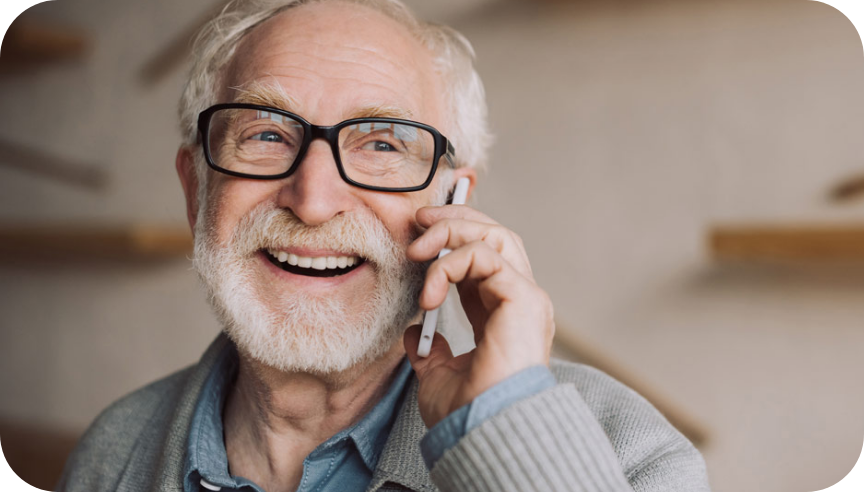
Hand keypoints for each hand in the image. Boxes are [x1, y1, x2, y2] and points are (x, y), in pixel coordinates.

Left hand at [404, 204, 554, 427]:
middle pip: (495, 234)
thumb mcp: (438, 374)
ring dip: (451, 232)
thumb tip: (412, 333)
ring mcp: (525, 296)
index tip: (418, 237)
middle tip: (419, 221)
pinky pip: (485, 256)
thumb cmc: (468, 411)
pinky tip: (430, 293)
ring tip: (418, 250)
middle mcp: (518, 298)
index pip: (483, 256)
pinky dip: (451, 265)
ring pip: (494, 235)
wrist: (482, 430)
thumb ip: (430, 349)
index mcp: (501, 312)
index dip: (452, 238)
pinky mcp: (523, 297)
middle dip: (454, 220)